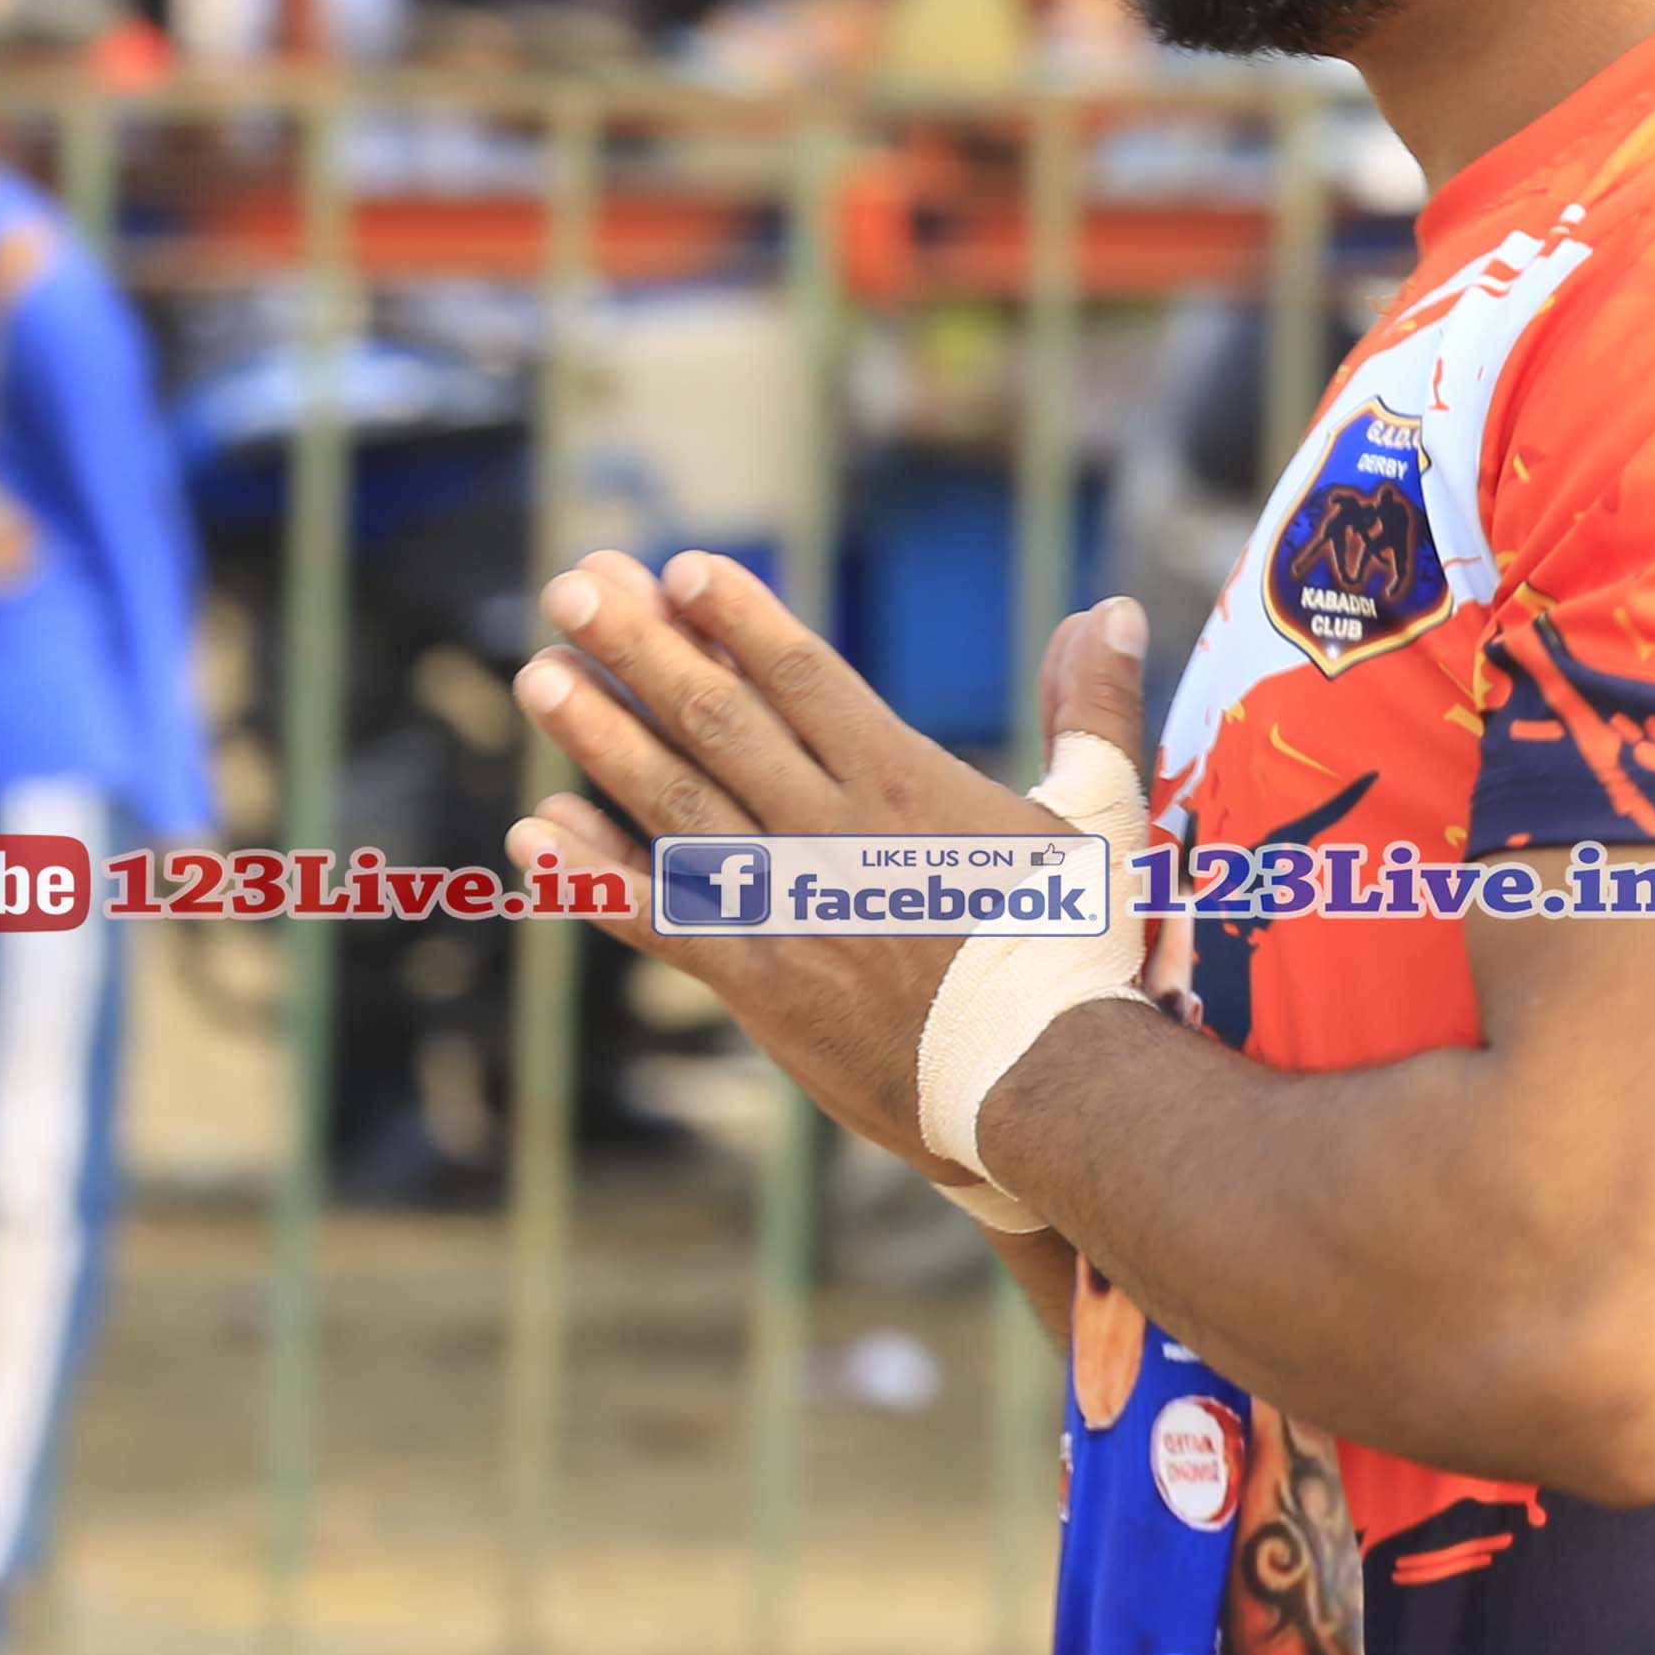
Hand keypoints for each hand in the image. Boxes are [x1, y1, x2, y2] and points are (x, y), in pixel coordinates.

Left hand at [509, 550, 1151, 1171]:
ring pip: (675, 806)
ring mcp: (788, 909)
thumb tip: (1116, 609)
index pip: (804, 678)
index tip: (676, 567)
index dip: (736, 618)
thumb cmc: (1082, 949)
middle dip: (639, 649)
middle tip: (571, 587)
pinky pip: (658, 919)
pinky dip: (593, 876)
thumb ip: (1092, 705)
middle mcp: (834, 833)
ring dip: (601, 736)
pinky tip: (538, 830)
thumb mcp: (1098, 814)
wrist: (1048, 1087)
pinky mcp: (761, 984)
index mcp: (908, 784)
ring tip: (538, 675)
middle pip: (719, 721)